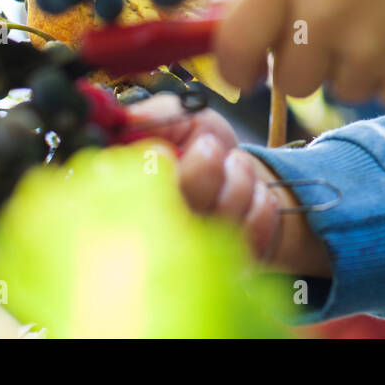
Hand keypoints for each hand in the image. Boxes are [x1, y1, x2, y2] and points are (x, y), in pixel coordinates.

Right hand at [123, 95, 330, 276]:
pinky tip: (254, 191)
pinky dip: (260, 202)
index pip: (123, 202)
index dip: (148, 173)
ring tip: (235, 164)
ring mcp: (194, 262)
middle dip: (205, 170)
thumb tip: (131, 119)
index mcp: (127, 201)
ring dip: (238, 180)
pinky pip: (252, 233)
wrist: (238, 170)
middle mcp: (155, 239)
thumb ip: (157, 115)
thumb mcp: (179, 119)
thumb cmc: (199, 145)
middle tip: (211, 147)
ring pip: (220, 222)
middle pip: (176, 217)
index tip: (163, 151)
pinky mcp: (232, 270)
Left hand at [213, 0, 384, 103]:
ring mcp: (370, 47)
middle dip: (306, 62)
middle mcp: (325, 11)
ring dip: (355, 65)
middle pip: (290, 79)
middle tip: (336, 25)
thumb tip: (213, 28)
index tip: (246, 70)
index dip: (234, 66)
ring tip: (384, 16)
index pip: (233, 45)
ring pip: (340, 88)